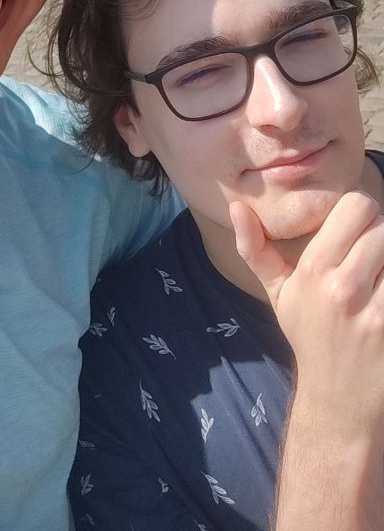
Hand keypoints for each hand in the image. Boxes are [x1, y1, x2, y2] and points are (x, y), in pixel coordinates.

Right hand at [229, 193, 383, 444]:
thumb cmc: (309, 336)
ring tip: (376, 276)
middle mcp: (343, 288)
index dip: (360, 213)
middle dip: (379, 236)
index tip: (355, 230)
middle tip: (369, 255)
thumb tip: (237, 206)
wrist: (337, 401)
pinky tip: (383, 297)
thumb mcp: (278, 294)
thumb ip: (256, 249)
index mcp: (313, 270)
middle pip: (383, 226)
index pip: (357, 206)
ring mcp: (375, 312)